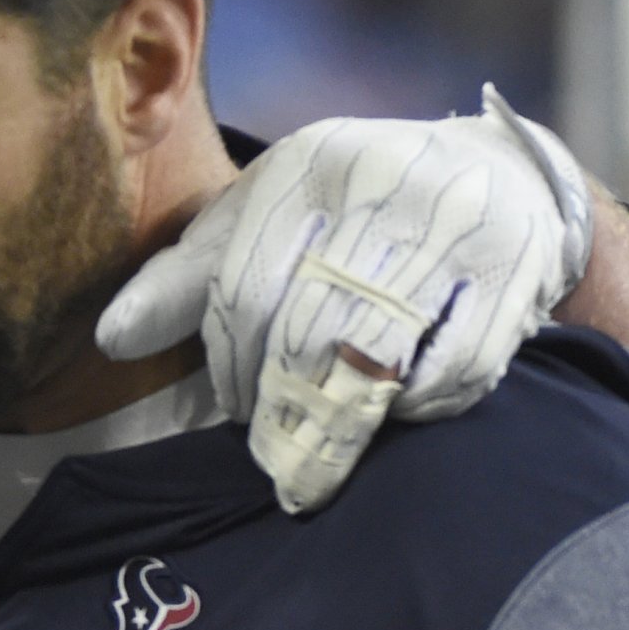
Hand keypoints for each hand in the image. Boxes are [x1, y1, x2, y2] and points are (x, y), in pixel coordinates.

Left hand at [99, 85, 596, 512]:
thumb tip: (110, 339)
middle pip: (311, 323)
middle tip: (268, 453)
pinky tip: (391, 418)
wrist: (500, 177)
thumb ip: (187, 276)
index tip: (233, 406)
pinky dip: (417, 407)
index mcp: (309, 167)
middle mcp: (386, 185)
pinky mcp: (518, 273)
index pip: (245, 284)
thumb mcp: (261, 218)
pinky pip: (458, 368)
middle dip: (279, 404)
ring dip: (338, 421)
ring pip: (380, 350)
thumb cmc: (351, 208)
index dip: (231, 362)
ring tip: (312, 463)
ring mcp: (459, 228)